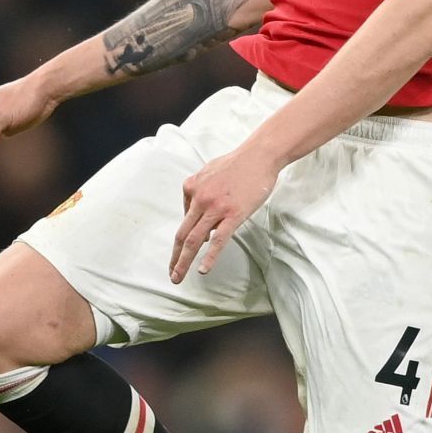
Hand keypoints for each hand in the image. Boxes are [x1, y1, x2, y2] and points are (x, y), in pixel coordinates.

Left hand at [170, 143, 279, 283]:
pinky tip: (203, 270)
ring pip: (195, 240)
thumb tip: (198, 210)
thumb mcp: (209, 171)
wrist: (260, 156)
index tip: (185, 250)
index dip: (185, 236)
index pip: (185, 218)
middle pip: (182, 234)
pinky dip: (209, 256)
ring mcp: (216, 208)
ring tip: (178, 277)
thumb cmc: (239, 163)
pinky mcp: (233, 214)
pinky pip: (218, 240)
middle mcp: (200, 199)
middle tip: (171, 273)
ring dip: (184, 261)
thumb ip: (200, 189)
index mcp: (192, 187)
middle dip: (174, 257)